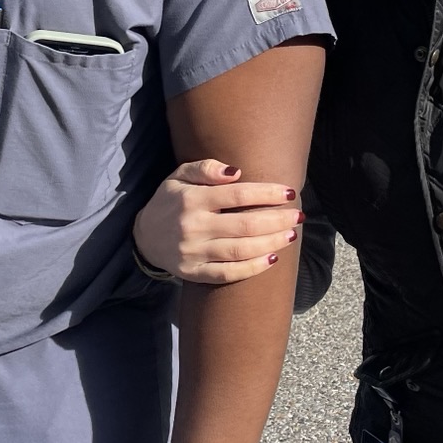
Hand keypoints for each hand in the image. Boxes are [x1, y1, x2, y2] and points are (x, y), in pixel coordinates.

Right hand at [132, 159, 300, 284]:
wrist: (143, 237)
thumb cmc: (170, 201)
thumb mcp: (179, 176)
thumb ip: (205, 168)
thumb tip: (236, 172)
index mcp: (192, 199)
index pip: (237, 194)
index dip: (267, 193)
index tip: (289, 193)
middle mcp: (193, 226)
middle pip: (244, 225)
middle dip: (276, 220)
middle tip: (299, 216)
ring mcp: (193, 252)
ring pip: (239, 251)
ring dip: (270, 243)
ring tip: (290, 235)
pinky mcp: (193, 273)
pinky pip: (227, 274)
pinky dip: (251, 269)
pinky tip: (271, 260)